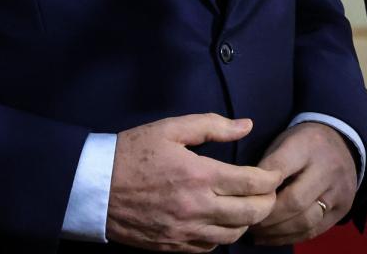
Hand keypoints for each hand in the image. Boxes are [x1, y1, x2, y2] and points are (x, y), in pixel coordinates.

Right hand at [106, 114, 282, 252]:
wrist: (92, 187)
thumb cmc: (131, 153)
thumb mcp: (170, 129)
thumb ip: (212, 125)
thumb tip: (246, 125)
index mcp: (199, 175)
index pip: (252, 184)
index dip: (271, 180)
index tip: (274, 174)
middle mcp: (196, 208)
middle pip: (250, 214)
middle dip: (268, 203)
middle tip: (269, 192)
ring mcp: (184, 231)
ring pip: (233, 235)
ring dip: (247, 222)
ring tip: (248, 207)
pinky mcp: (172, 246)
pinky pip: (210, 248)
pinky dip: (222, 236)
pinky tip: (220, 222)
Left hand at [248, 122, 358, 246]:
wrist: (341, 142)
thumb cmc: (302, 144)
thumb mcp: (283, 142)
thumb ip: (266, 166)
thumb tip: (243, 195)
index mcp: (308, 145)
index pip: (278, 169)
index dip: (258, 187)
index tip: (240, 197)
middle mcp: (328, 168)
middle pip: (294, 201)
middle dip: (266, 216)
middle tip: (247, 221)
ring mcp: (339, 190)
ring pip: (305, 221)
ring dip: (276, 232)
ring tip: (257, 232)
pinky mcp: (343, 208)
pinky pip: (314, 231)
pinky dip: (289, 237)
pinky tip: (271, 237)